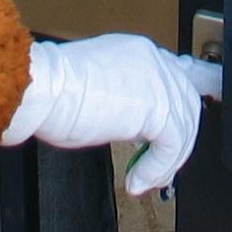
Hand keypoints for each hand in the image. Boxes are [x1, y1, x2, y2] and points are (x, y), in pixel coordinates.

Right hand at [0, 35, 223, 194]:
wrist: (43, 90)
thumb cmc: (54, 92)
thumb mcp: (97, 88)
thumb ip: (124, 99)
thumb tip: (135, 127)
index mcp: (138, 52)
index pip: (175, 78)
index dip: (176, 110)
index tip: (172, 135)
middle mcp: (153, 60)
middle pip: (188, 102)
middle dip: (179, 139)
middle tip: (159, 166)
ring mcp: (158, 82)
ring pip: (184, 127)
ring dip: (166, 161)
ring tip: (144, 178)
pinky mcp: (158, 109)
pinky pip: (172, 146)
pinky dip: (157, 169)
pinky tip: (138, 179)